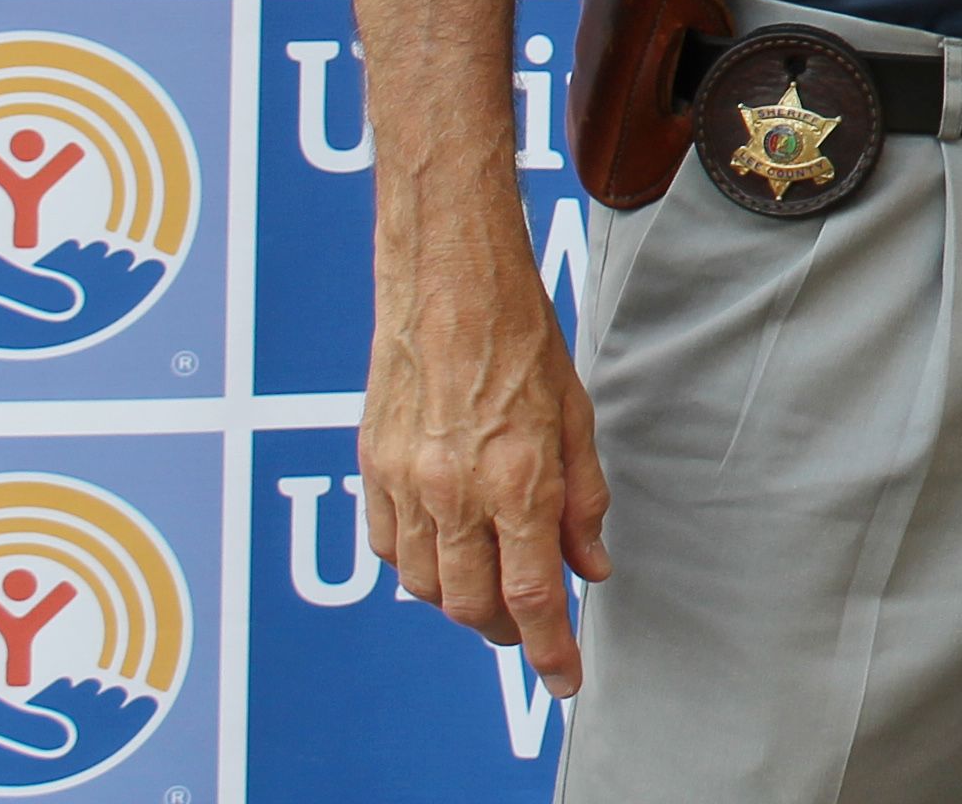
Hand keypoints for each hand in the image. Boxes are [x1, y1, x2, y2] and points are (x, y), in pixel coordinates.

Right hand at [359, 227, 607, 694]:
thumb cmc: (521, 338)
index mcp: (516, 479)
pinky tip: (448, 549)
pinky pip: (391, 548)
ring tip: (494, 585)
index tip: (564, 679)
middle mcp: (454, 491)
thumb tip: (590, 566)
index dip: (550, 648)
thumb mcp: (577, 418)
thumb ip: (583, 500)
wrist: (448, 282)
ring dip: (463, 601)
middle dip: (506, 631)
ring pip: (426, 586)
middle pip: (471, 606)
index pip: (532, 595)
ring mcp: (406, 483)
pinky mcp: (372, 469)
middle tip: (532, 624)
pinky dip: (421, 565)